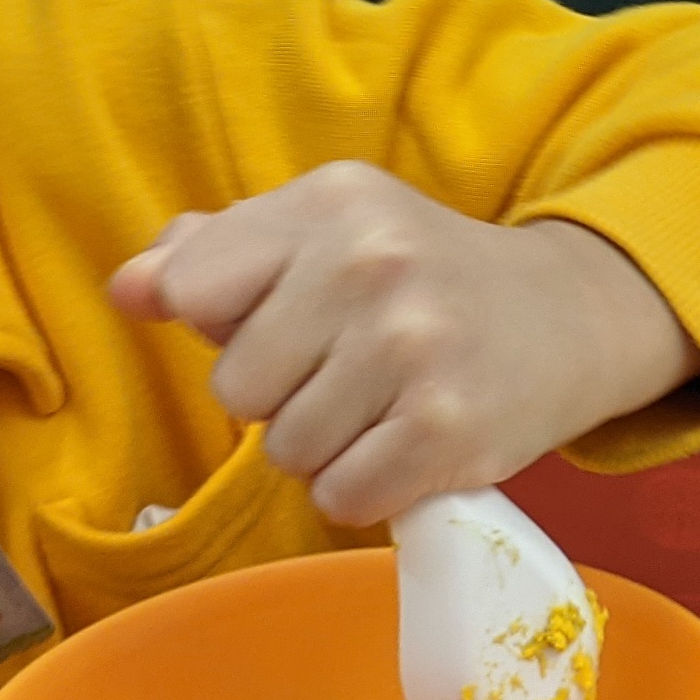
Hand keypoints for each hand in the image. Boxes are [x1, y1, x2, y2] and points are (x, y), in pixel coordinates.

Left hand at [108, 164, 699, 526]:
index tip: (281, 318)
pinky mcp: (448, 430)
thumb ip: (217, 251)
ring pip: (286, 450)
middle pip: (235, 386)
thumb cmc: (422, 277)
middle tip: (348, 371)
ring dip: (325, 448)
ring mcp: (413, 348)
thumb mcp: (327, 231)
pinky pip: (341, 497)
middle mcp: (372, 263)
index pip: (192, 287)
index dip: (225, 322)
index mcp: (331, 203)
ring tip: (382, 407)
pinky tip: (406, 448)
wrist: (570, 315)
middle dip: (279, 395)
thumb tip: (129, 289)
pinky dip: (365, 490)